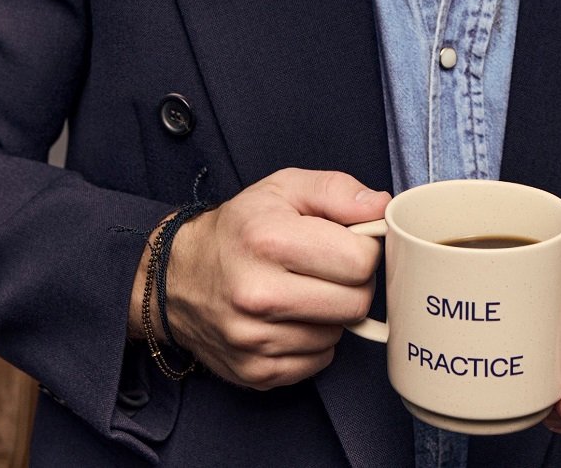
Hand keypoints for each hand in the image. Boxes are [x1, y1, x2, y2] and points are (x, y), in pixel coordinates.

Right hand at [128, 168, 389, 388]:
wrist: (177, 275)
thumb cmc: (240, 227)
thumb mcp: (285, 188)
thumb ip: (338, 190)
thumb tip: (382, 207)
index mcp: (270, 241)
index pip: (361, 261)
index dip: (364, 248)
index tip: (347, 242)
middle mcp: (259, 294)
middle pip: (356, 303)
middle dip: (353, 282)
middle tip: (330, 267)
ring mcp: (255, 340)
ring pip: (338, 334)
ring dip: (332, 313)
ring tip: (305, 289)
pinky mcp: (255, 372)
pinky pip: (317, 362)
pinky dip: (313, 340)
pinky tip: (292, 316)